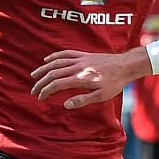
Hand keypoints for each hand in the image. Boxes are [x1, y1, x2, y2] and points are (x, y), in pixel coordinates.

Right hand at [29, 48, 150, 108]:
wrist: (125, 66)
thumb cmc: (114, 83)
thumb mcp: (101, 96)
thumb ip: (82, 100)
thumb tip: (65, 105)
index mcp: (80, 78)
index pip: (57, 84)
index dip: (46, 90)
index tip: (40, 97)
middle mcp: (77, 67)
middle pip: (53, 73)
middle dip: (41, 82)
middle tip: (34, 91)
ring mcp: (80, 59)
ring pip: (56, 62)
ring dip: (43, 69)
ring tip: (34, 75)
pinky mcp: (83, 54)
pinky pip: (65, 53)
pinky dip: (54, 56)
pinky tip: (47, 60)